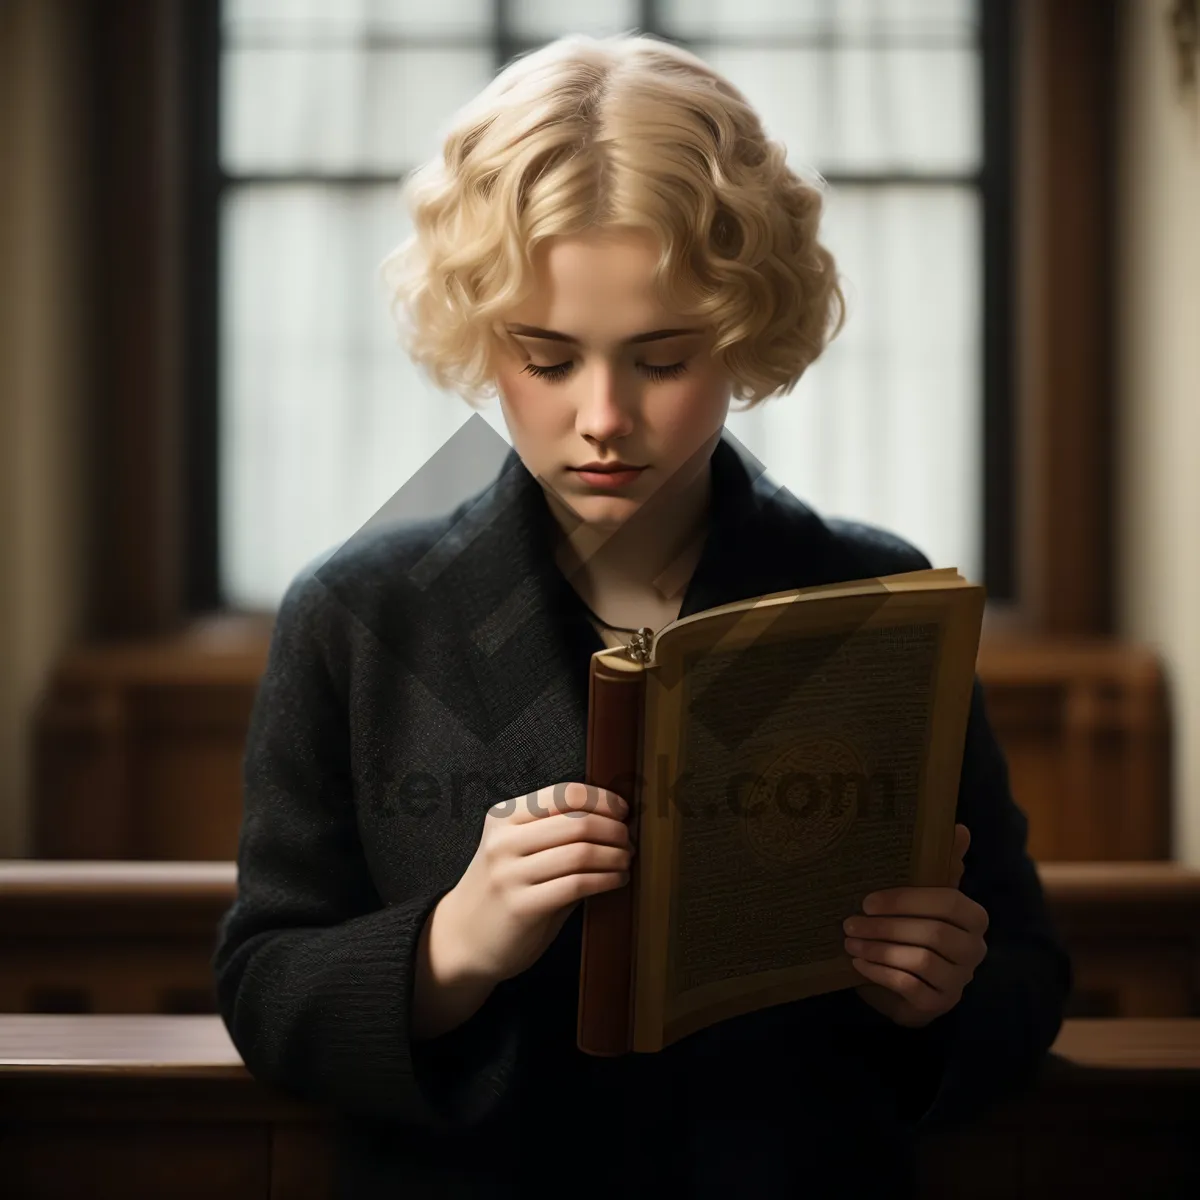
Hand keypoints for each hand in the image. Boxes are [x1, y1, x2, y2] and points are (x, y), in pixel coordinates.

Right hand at [440, 782, 634, 984]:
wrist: (460, 940)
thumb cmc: (500, 891)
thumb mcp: (516, 850)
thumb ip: (555, 833)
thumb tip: (613, 819)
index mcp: (504, 817)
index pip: (565, 793)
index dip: (603, 800)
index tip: (623, 811)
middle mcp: (504, 842)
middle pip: (578, 822)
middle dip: (615, 830)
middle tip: (629, 841)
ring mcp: (510, 874)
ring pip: (581, 852)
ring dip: (615, 856)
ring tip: (626, 861)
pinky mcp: (522, 907)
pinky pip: (577, 884)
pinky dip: (606, 880)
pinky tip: (616, 880)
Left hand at [844, 823, 987, 1028]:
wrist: (905, 981)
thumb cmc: (914, 928)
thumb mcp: (923, 896)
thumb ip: (940, 865)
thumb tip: (959, 826)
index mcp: (974, 917)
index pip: (949, 902)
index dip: (907, 900)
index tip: (868, 900)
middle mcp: (975, 950)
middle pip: (933, 934)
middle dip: (886, 927)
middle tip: (849, 923)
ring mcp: (959, 981)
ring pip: (921, 961)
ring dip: (879, 950)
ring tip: (849, 943)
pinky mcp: (940, 1005)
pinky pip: (911, 988)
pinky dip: (880, 974)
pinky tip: (858, 964)